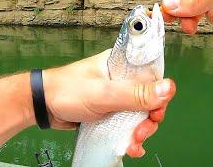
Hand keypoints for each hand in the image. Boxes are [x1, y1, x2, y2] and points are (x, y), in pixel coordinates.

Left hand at [42, 49, 175, 156]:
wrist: (43, 105)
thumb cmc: (68, 91)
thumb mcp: (103, 93)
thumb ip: (135, 93)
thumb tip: (169, 88)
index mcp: (123, 65)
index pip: (153, 76)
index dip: (160, 95)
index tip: (156, 112)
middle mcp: (122, 79)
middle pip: (149, 99)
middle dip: (149, 119)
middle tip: (141, 133)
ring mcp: (117, 96)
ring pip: (140, 113)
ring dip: (141, 131)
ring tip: (133, 143)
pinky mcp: (111, 110)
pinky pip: (127, 122)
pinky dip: (131, 136)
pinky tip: (130, 146)